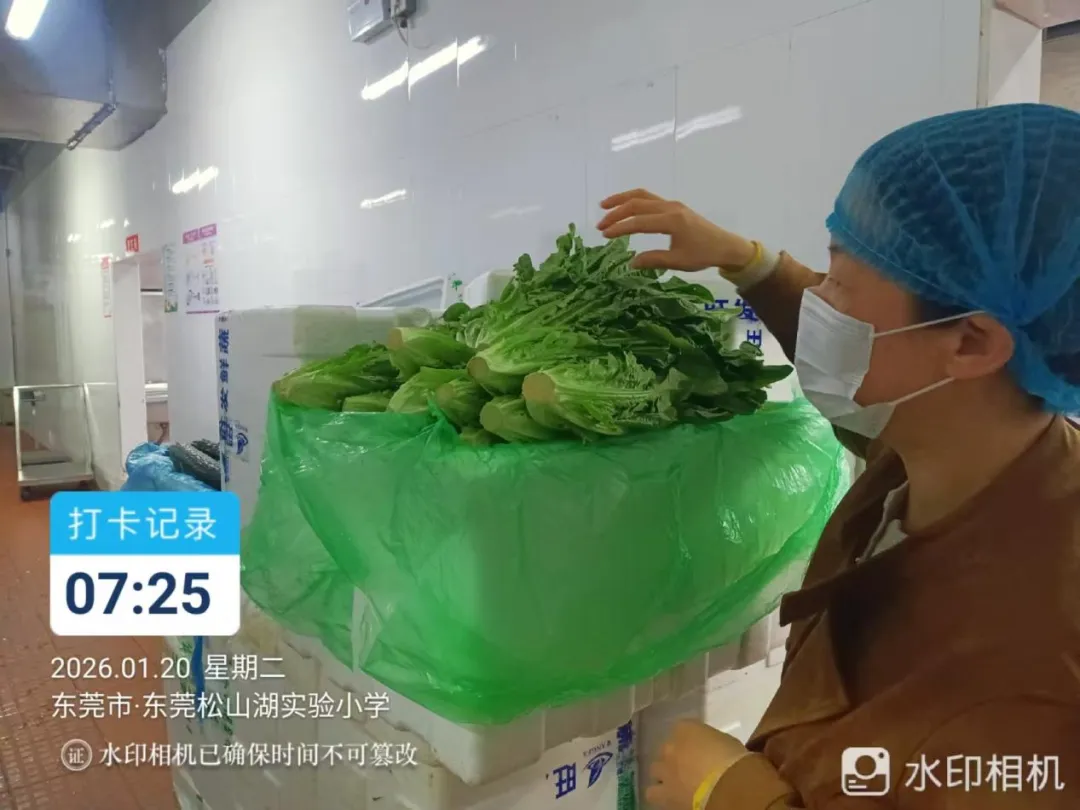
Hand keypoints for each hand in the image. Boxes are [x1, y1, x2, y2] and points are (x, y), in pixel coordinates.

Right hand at [597, 189, 755, 271]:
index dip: (620, 228)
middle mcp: (670, 208)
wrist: (726, 246)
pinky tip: (624, 206)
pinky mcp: (674, 206)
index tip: (604, 236)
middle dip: (616, 213)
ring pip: (642, 196)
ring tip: (604, 206)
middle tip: (600, 226)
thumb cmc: (704, 255)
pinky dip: (634, 200)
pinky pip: (650, 197)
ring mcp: (672, 204)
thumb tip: (631, 262)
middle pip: (637, 204)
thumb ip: (653, 260)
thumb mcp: (678, 262)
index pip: (639, 222)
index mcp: (672, 221)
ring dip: (622, 200)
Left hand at [646, 720, 750, 809]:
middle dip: (676, 757)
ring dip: (665, 775)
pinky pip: (653, 793)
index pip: (683, 728)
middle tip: (690, 767)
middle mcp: (670, 746)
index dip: (691, 740)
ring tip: (678, 783)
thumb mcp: (727, 742)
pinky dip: (660, 794)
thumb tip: (714, 751)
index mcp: (686, 728)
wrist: (726, 786)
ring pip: (656, 770)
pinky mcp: (663, 793)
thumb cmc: (733, 759)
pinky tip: (671, 797)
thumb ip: (713, 743)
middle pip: (667, 749)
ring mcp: (664, 769)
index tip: (701, 748)